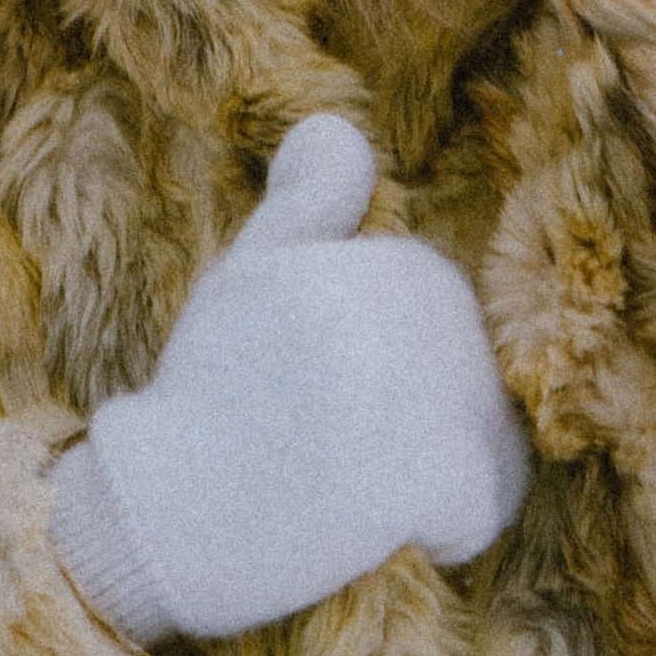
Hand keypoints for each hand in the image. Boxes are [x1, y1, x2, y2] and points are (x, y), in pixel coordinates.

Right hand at [47, 115, 530, 646]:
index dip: (379, 377)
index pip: (442, 334)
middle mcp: (438, 314)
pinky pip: (482, 512)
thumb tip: (341, 122)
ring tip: (346, 486)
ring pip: (485, 449)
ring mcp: (451, 392)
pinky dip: (440, 532)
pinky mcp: (455, 476)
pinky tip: (373, 526)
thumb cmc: (211, 389)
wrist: (169, 506)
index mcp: (406, 264)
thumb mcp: (252, 272)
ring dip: (431, 480)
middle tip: (320, 446)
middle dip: (413, 427)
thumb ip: (311, 203)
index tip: (310, 396)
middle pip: (471, 387)